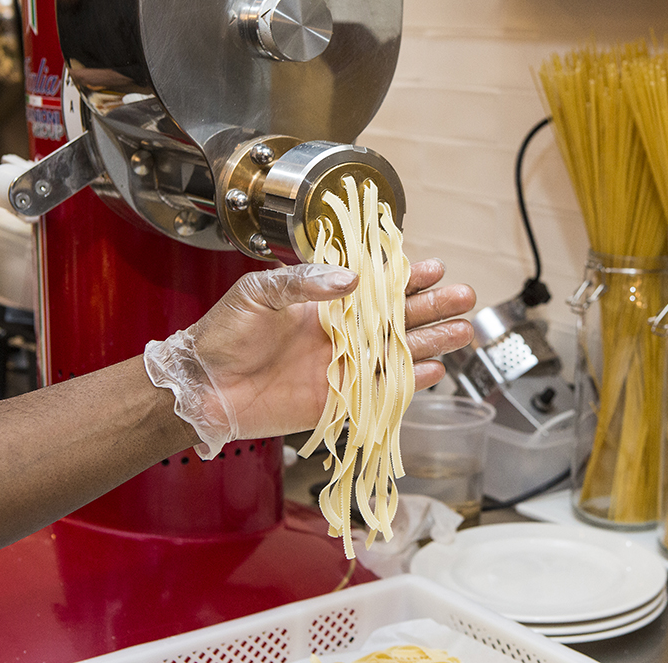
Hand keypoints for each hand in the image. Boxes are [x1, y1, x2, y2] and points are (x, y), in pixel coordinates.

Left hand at [144, 259, 474, 457]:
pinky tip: (436, 370)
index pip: (375, 286)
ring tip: (464, 331)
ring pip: (399, 352)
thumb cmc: (224, 335)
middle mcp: (340, 333)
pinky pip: (382, 390)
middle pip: (398, 318)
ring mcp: (343, 367)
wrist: (202, 386)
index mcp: (324, 303)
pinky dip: (410, 383)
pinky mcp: (339, 400)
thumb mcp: (259, 293)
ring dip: (433, 342)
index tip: (434, 268)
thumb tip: (350, 278)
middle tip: (465, 296)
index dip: (406, 277)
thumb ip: (304, 282)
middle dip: (434, 307)